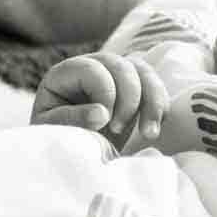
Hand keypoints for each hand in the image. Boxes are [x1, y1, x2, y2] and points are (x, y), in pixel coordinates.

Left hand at [31, 50, 167, 150]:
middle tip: (118, 131)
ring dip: (152, 103)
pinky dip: (160, 106)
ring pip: (144, 72)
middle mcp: (92, 66)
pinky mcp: (134, 87)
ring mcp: (114, 74)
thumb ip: (73, 119)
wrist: (73, 151)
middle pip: (121, 66)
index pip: (93, 70)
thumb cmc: (58, 138)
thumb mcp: (55, 130)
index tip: (104, 124)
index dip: (104, 95)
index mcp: (65, 73)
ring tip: (149, 135)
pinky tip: (155, 130)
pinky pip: (155, 86)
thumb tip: (102, 114)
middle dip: (128, 100)